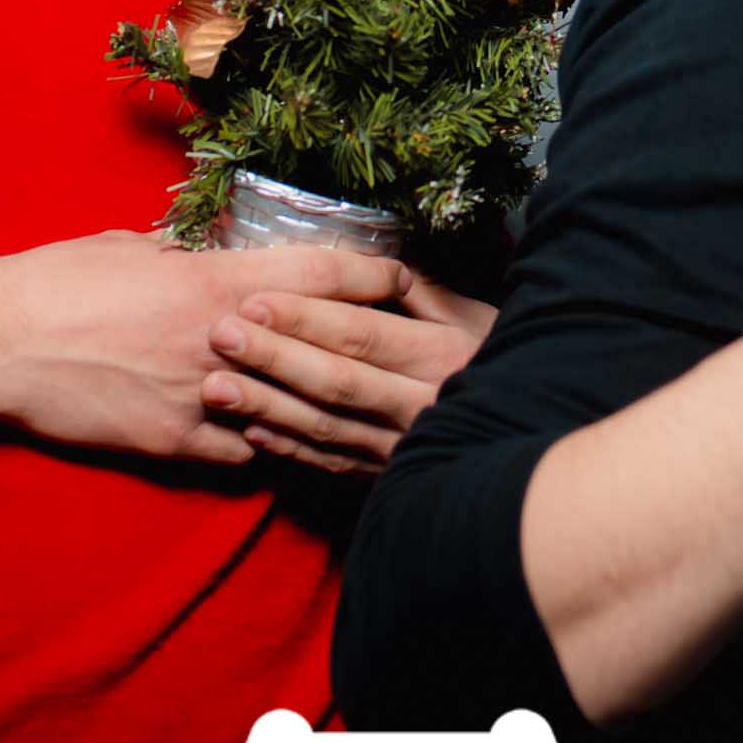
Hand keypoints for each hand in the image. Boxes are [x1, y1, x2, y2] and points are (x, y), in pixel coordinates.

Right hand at [0, 230, 413, 466]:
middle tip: (404, 349)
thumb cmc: (58, 282)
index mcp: (217, 283)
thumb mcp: (133, 249)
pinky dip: (266, 447)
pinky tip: (282, 443)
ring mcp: (203, 400)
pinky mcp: (177, 445)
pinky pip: (246, 455)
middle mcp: (223, 342)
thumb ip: (188, 255)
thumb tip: (217, 252)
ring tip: (361, 404)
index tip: (405, 278)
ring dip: (323, 406)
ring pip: (294, 412)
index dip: (376, 278)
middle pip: (324, 348)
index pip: (325, 278)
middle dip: (367, 347)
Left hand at [202, 270, 496, 475]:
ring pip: (327, 428)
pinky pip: (334, 465)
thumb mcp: (471, 317)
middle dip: (274, 358)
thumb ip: (418, 292)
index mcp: (443, 356)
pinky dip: (291, 451)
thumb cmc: (494, 358)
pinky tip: (251, 433)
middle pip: (336, 380)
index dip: (305, 318)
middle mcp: (424, 405)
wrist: (525, 433)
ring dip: (268, 408)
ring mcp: (406, 448)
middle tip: (220, 336)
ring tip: (217, 388)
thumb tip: (368, 265)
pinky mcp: (391, 478)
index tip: (252, 302)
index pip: (361, 334)